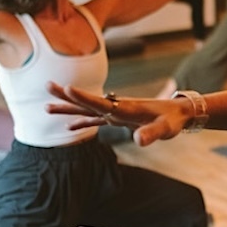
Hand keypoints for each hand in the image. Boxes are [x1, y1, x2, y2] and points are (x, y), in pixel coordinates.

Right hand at [45, 82, 184, 145]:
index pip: (101, 103)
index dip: (84, 97)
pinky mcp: (119, 118)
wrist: (180, 112)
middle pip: (88, 101)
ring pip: (87, 109)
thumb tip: (138, 141)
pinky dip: (82, 121)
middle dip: (67, 95)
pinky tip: (69, 127)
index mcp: (126, 108)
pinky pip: (96, 119)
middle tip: (46, 85)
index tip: (67, 88)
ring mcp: (117, 112)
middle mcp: (118, 107)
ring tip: (46, 107)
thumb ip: (152, 134)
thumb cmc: (173, 120)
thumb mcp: (165, 129)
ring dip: (68, 107)